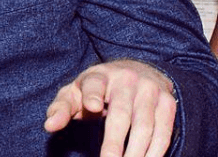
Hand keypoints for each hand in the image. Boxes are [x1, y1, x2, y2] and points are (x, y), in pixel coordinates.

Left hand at [44, 60, 176, 156]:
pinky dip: (156, 152)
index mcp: (99, 76)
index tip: (92, 107)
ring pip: (145, 127)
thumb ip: (61, 109)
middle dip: (114, 142)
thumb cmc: (97, 88)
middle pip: (121, 114)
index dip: (93, 95)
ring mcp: (150, 91)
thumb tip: (49, 126)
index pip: (94, 84)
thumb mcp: (76, 92)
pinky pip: (163, 132)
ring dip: (136, 153)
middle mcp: (127, 80)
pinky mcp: (167, 103)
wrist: (137, 70)